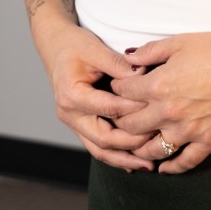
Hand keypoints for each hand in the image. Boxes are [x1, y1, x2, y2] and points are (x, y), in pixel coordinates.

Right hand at [35, 18, 156, 170]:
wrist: (56, 46)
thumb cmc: (74, 46)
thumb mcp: (96, 49)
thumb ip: (118, 64)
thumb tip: (142, 75)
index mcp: (72, 95)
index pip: (108, 108)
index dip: (132, 109)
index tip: (155, 108)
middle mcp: (70, 114)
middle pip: (102, 139)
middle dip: (130, 145)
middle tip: (155, 143)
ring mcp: (73, 122)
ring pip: (99, 149)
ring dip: (123, 159)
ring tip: (147, 166)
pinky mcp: (80, 124)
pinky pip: (97, 145)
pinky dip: (115, 154)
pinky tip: (133, 162)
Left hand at [113, 32, 210, 173]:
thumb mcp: (181, 41)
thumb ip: (151, 51)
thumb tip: (128, 57)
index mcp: (159, 85)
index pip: (124, 92)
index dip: (116, 89)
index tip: (117, 88)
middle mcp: (168, 112)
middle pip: (131, 126)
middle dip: (121, 121)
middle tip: (120, 118)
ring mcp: (188, 130)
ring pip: (153, 150)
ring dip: (140, 149)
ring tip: (135, 146)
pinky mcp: (207, 141)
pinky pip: (185, 162)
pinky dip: (171, 168)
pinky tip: (163, 168)